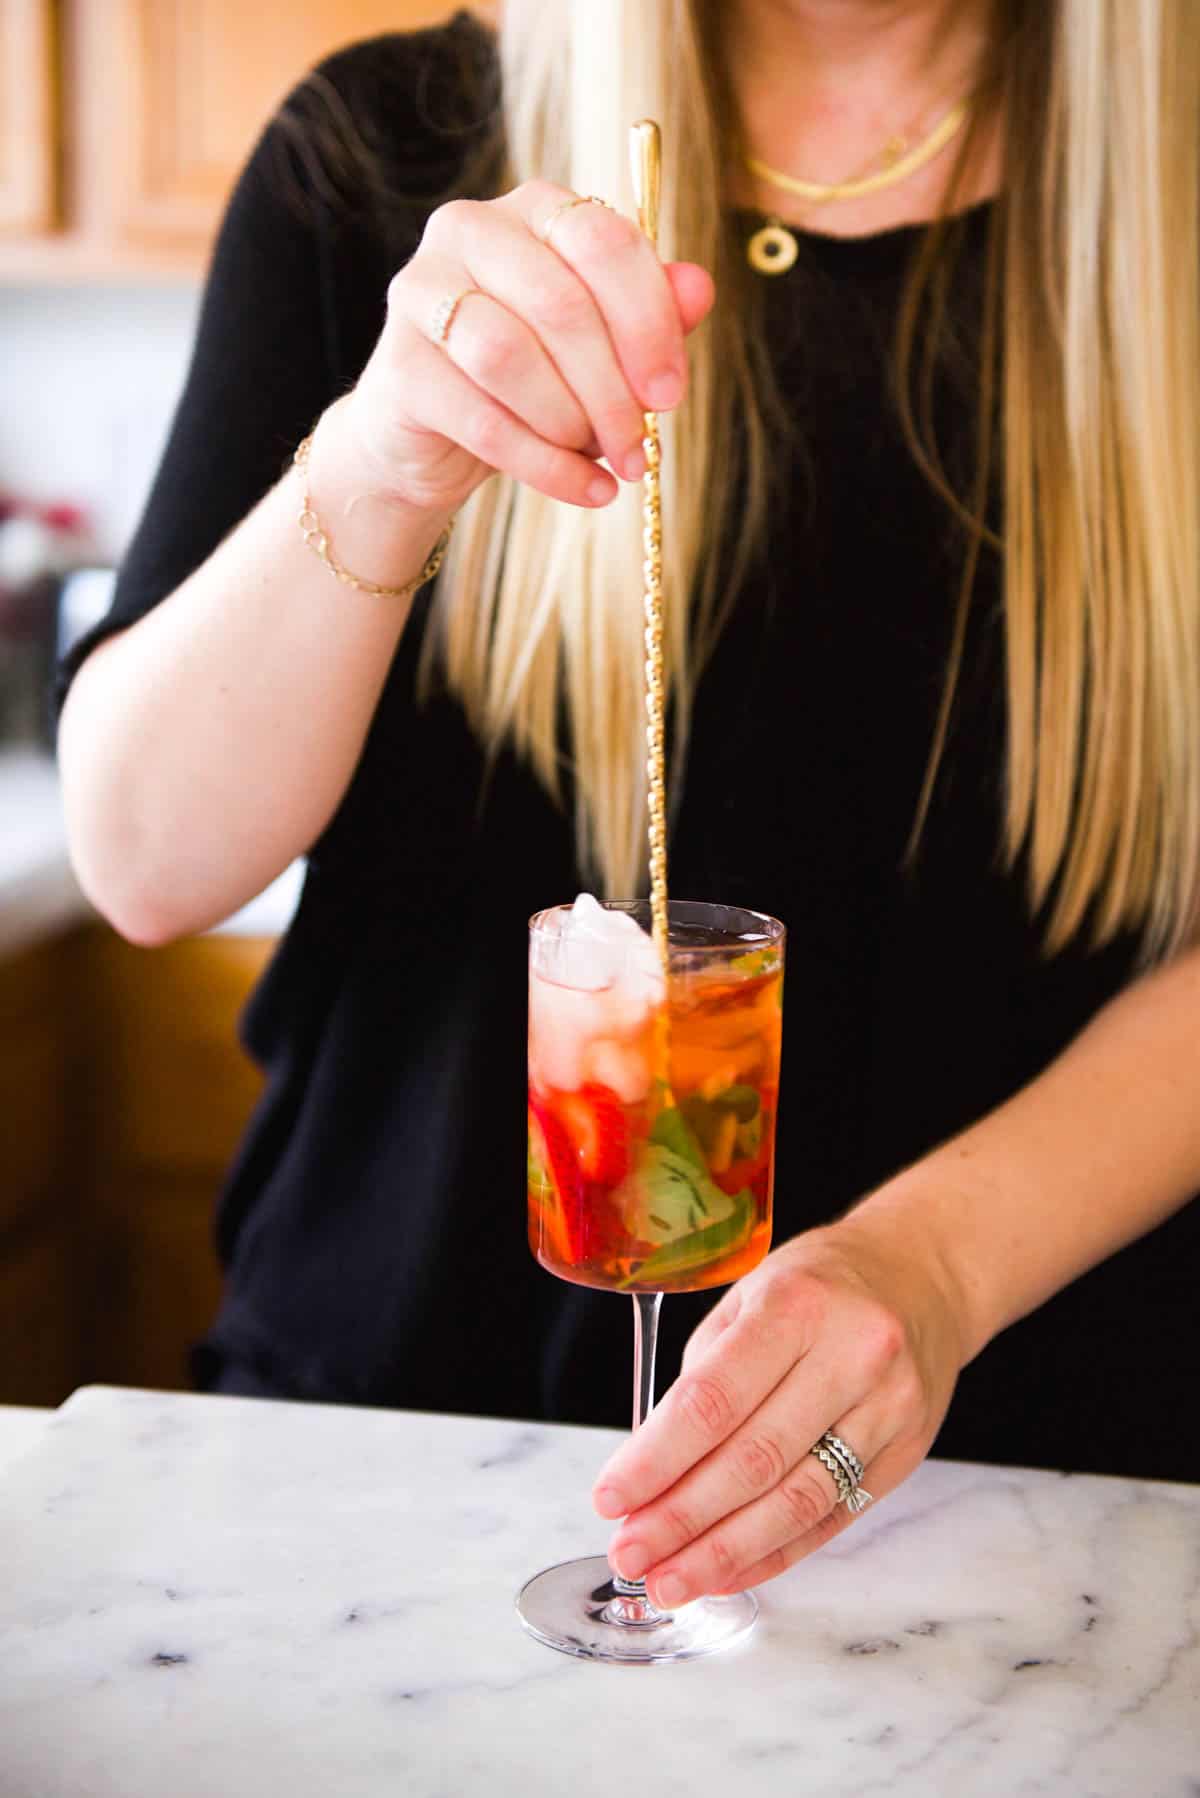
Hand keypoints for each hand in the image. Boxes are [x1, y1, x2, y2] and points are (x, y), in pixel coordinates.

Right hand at [339, 180, 714, 516]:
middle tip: (638, 448)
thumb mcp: (602, 345)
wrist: (432, 434)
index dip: (648, 322)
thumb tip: (699, 288)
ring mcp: (421, 292)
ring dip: (570, 423)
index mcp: (533, 210)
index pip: (602, 242)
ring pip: (510, 356)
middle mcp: (469, 231)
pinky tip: (587, 490)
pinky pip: (482, 420)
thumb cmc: (532, 378)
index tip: (671, 393)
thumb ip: (650, 313)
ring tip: (601, 460)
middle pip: (559, 304)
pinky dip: (545, 465)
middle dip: (612, 389)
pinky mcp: (398, 365)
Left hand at [591, 1215, 968, 1605]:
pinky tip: (727, 1572)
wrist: (922, 1275)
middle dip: (680, 1518)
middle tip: (630, 1553)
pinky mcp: (907, 1452)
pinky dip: (774, 1553)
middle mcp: (850, 1357)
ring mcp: (887, 1409)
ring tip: (670, 1580)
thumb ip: (705, 1374)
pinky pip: (832, 1518)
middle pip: (752, 1460)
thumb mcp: (750, 1294)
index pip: (713, 1400)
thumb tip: (652, 1466)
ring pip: (796, 1502)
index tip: (611, 1498)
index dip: (656, 1458)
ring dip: (723, 1553)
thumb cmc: (821, 1283)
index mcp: (796, 1306)